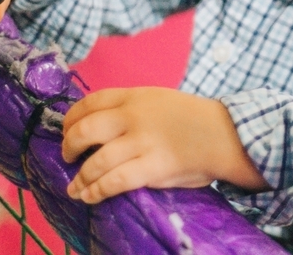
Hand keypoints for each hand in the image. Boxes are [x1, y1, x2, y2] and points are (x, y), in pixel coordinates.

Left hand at [62, 87, 268, 203]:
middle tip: (67, 157)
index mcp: (135, 96)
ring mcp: (143, 142)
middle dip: (68, 147)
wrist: (227, 134)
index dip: (71, 118)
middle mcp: (134, 116)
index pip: (90, 102)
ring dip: (79, 177)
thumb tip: (99, 127)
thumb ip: (131, 108)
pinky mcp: (153, 167)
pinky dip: (96, 191)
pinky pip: (114, 182)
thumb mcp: (159, 100)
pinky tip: (88, 196)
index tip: (65, 130)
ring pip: (96, 161)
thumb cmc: (194, 119)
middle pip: (84, 130)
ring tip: (74, 187)